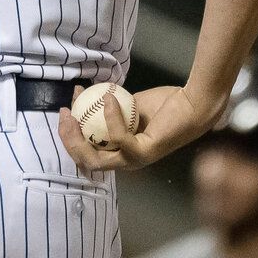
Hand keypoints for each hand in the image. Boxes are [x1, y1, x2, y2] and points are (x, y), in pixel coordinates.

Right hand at [59, 83, 224, 175]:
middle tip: (64, 114)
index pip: (88, 153)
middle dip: (69, 140)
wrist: (192, 104)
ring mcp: (135, 159)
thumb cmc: (165, 105)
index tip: (65, 109)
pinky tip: (108, 98)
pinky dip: (111, 118)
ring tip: (75, 111)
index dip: (71, 135)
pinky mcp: (145, 152)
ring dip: (81, 137)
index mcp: (122, 153)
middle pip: (87, 161)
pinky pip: (120, 138)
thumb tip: (87, 95)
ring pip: (98, 159)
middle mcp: (127, 161)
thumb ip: (111, 108)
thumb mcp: (130, 105)